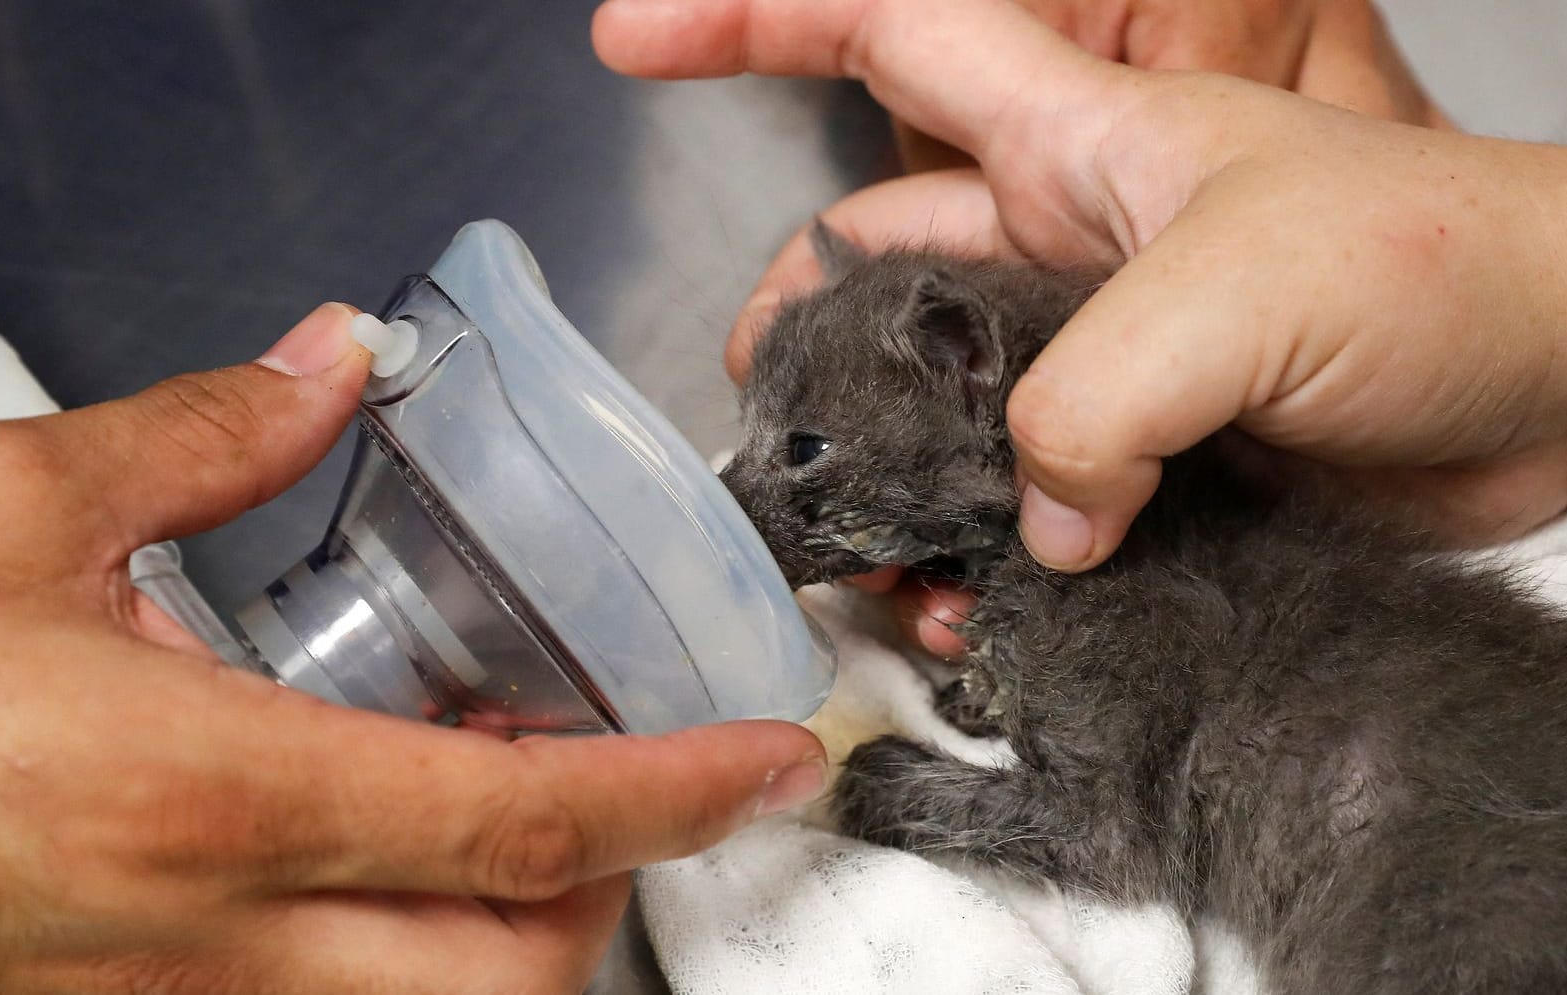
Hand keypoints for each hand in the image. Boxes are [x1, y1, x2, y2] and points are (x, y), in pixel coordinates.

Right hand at [0, 303, 825, 992]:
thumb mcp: (8, 509)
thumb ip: (204, 430)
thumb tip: (329, 364)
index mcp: (212, 794)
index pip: (519, 820)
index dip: (673, 793)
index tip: (766, 759)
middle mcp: (218, 938)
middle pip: (513, 971)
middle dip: (608, 886)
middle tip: (618, 780)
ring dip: (509, 926)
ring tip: (495, 804)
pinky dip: (396, 946)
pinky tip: (360, 850)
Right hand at [594, 0, 1566, 639]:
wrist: (1563, 391)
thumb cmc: (1443, 267)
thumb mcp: (1236, 293)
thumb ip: (1091, 400)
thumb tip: (1035, 517)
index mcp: (1075, 146)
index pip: (888, 36)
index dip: (746, 25)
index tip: (631, 39)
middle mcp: (1066, 246)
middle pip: (874, 260)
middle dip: (800, 330)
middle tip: (762, 411)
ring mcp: (1100, 357)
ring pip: (934, 401)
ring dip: (891, 475)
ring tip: (874, 549)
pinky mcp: (1143, 459)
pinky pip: (1016, 502)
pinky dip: (982, 555)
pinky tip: (979, 605)